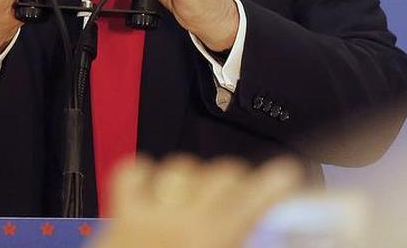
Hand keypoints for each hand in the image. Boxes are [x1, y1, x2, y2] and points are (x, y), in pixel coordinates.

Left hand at [90, 156, 302, 247]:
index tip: (283, 178)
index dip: (274, 183)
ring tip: (197, 197)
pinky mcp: (123, 216)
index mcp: (216, 238)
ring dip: (194, 178)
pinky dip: (144, 176)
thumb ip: (242, 246)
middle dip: (237, 181)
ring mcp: (152, 215)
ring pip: (182, 167)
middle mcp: (185, 222)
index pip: (256, 195)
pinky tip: (154, 191)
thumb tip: (260, 242)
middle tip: (239, 197)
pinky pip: (133, 173)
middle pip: (223, 173)